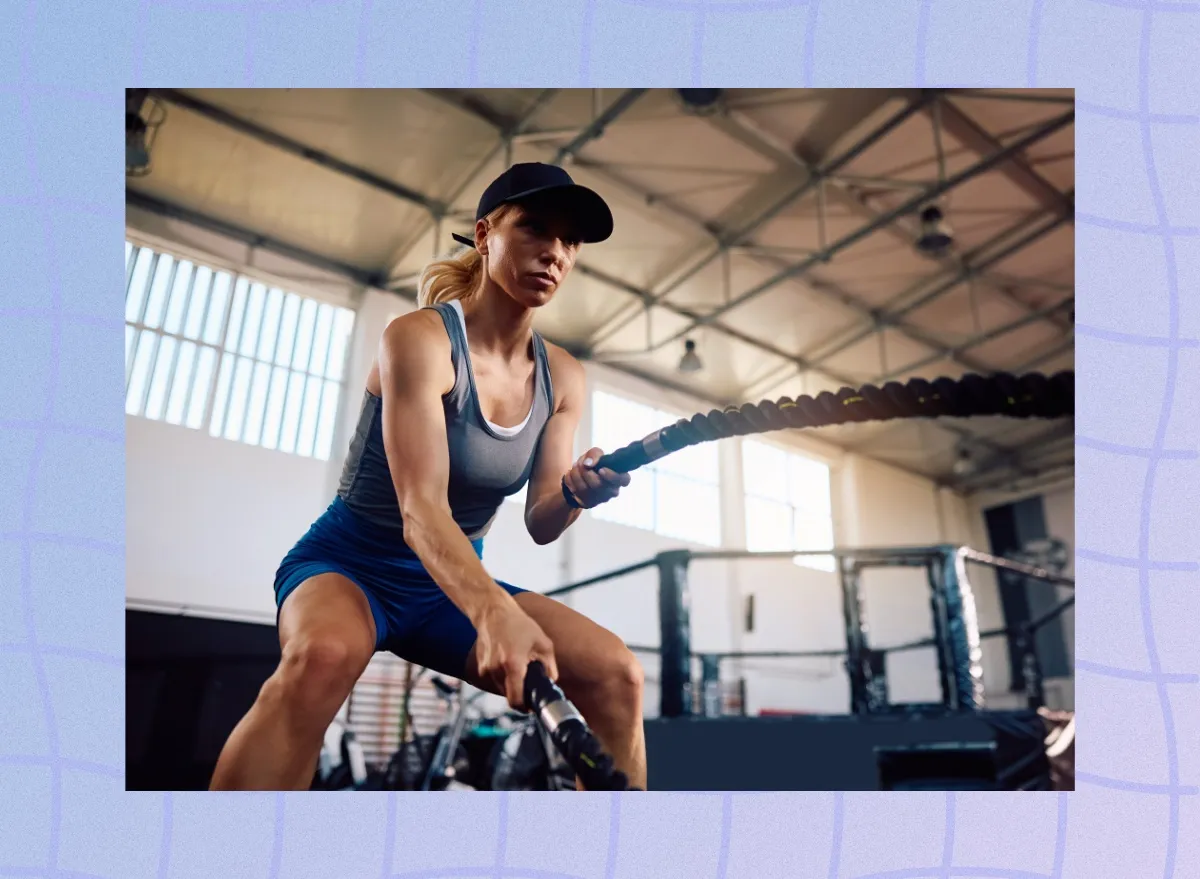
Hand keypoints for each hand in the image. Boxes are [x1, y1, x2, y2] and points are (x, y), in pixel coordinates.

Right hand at [473, 596, 557, 710]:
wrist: (493, 612)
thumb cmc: (519, 624)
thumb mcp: (543, 643)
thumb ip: (550, 667)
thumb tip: (552, 682)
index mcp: (513, 665)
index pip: (516, 700)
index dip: (525, 707)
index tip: (531, 706)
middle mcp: (496, 669)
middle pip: (509, 695)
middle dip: (520, 692)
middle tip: (529, 680)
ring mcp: (486, 669)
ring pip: (501, 688)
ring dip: (511, 682)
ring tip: (518, 664)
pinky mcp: (481, 666)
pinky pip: (494, 679)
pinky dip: (502, 675)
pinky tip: (507, 660)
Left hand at [563, 447, 630, 508]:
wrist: (581, 476)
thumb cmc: (594, 464)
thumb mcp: (596, 454)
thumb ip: (595, 454)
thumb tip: (588, 464)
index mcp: (620, 478)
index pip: (624, 480)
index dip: (612, 476)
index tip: (601, 470)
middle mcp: (613, 491)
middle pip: (598, 485)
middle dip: (586, 472)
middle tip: (581, 464)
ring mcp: (601, 499)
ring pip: (585, 489)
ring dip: (576, 474)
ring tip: (575, 466)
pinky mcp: (589, 503)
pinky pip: (576, 492)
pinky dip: (571, 480)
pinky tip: (572, 475)